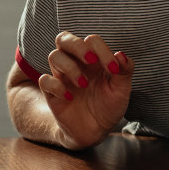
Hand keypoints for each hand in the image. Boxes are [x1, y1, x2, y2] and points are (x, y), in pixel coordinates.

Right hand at [37, 31, 135, 148]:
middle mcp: (76, 63)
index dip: (102, 49)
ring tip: (84, 84)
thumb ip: (125, 70)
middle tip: (91, 60)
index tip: (114, 70)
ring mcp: (62, 77)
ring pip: (54, 56)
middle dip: (77, 45)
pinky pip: (44, 80)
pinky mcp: (52, 93)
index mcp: (93, 59)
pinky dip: (56, 86)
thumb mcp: (122, 89)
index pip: (91, 40)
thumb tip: (121, 54)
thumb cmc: (109, 105)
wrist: (96, 130)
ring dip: (70, 67)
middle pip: (64, 39)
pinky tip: (70, 97)